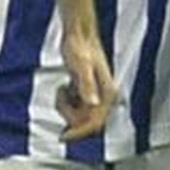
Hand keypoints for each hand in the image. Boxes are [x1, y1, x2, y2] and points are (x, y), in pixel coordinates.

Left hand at [56, 26, 116, 141]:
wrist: (78, 34)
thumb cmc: (81, 46)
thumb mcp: (81, 66)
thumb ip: (87, 85)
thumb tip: (93, 103)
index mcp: (106, 93)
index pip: (96, 122)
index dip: (80, 132)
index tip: (65, 135)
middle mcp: (103, 96)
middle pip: (86, 121)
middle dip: (70, 115)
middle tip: (62, 98)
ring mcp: (94, 94)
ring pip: (79, 115)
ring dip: (66, 107)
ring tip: (62, 90)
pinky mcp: (85, 91)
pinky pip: (75, 107)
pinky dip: (65, 101)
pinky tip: (64, 88)